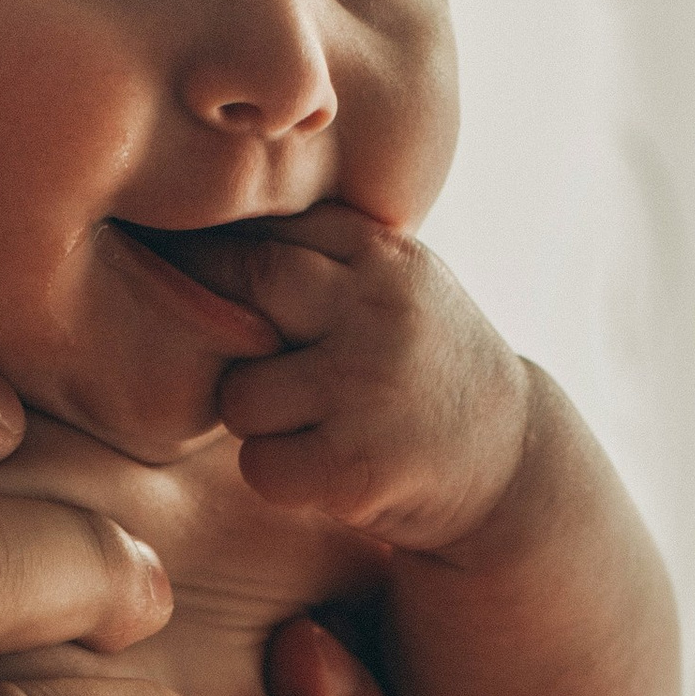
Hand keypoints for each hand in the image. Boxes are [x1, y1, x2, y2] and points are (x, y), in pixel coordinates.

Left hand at [208, 205, 531, 553]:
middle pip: (245, 282)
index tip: (178, 262)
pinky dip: (278, 474)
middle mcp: (375, 311)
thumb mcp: (402, 285)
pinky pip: (261, 463)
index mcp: (384, 257)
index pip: (268, 229)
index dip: (212, 250)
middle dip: (208, 311)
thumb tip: (199, 221)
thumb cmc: (430, 366)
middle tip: (209, 341)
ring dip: (254, 417)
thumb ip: (326, 253)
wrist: (516, 461)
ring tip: (303, 422)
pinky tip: (322, 467)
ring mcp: (364, 388)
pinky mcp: (352, 466)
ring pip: (240, 392)